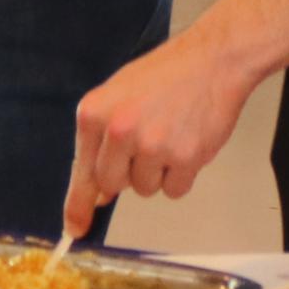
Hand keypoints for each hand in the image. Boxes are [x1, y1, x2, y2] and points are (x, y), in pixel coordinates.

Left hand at [64, 27, 264, 240]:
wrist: (213, 59)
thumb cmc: (165, 76)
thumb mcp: (119, 97)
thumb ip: (102, 142)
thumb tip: (97, 195)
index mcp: (94, 113)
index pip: (82, 171)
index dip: (78, 206)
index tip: (75, 229)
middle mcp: (118, 130)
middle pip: (113, 185)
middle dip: (129, 174)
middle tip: (148, 144)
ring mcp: (152, 145)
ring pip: (145, 189)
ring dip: (158, 172)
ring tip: (171, 134)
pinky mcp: (184, 157)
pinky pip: (174, 190)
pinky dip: (181, 175)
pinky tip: (187, 143)